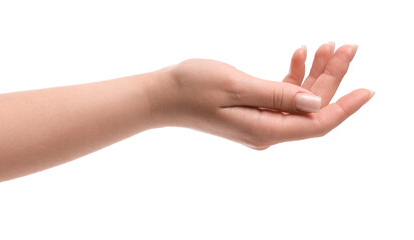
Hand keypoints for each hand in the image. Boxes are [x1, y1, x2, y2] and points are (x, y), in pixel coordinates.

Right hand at [149, 43, 372, 149]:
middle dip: (332, 77)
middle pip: (312, 108)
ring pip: (300, 100)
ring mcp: (261, 123)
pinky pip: (283, 96)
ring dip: (315, 73)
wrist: (162, 95)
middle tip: (347, 46)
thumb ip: (277, 95)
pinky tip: (298, 54)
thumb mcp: (235, 85)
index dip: (345, 107)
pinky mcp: (254, 112)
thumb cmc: (191, 88)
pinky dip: (294, 76)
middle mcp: (267, 132)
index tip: (369, 89)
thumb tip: (316, 102)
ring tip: (327, 44)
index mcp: (264, 130)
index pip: (316, 124)